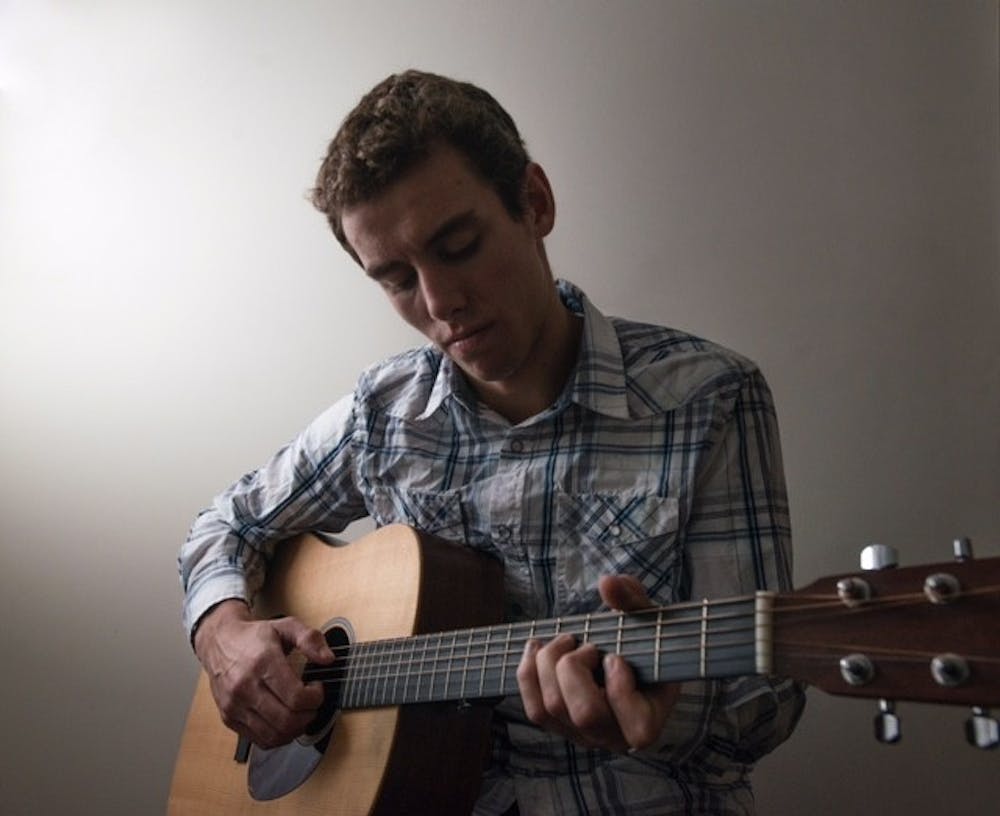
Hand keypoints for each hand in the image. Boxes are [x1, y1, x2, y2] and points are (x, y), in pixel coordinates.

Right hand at [193, 600, 333, 748]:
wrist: (219, 642)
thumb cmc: (255, 636)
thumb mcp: (286, 626)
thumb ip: (310, 639)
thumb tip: (328, 659)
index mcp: (262, 662)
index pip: (296, 697)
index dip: (316, 698)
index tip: (317, 688)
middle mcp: (245, 686)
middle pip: (287, 720)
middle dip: (309, 715)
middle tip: (312, 703)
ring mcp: (234, 705)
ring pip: (274, 735)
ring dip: (296, 729)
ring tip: (301, 712)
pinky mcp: (229, 718)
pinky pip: (259, 740)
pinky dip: (278, 737)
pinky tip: (285, 721)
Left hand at [516, 576, 679, 752]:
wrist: (624, 654)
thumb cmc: (642, 640)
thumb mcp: (647, 618)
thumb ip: (633, 600)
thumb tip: (608, 583)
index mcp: (649, 719)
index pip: (638, 729)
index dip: (620, 689)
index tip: (615, 656)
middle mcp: (615, 736)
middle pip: (585, 714)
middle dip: (575, 668)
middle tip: (585, 645)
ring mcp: (583, 735)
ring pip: (552, 709)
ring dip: (549, 664)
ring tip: (564, 641)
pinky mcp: (558, 725)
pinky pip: (534, 708)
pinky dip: (528, 672)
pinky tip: (537, 647)